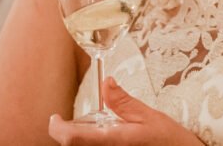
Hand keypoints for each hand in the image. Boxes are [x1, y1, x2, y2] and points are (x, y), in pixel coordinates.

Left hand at [48, 78, 203, 145]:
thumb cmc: (168, 140)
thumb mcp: (148, 115)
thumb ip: (123, 102)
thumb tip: (105, 83)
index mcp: (113, 140)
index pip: (71, 139)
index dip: (58, 129)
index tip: (55, 118)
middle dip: (68, 134)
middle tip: (73, 122)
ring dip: (79, 140)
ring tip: (90, 130)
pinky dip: (90, 143)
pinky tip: (103, 137)